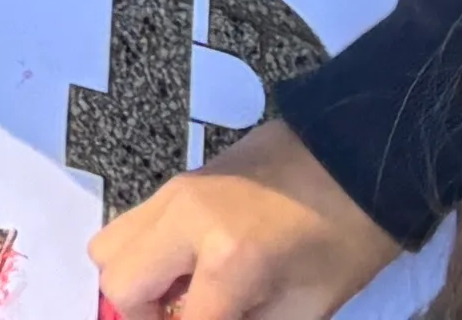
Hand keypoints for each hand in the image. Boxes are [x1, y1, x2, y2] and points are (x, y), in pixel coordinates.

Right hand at [88, 120, 403, 319]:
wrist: (353, 158)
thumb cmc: (346, 241)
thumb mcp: (311, 306)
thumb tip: (208, 318)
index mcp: (230, 260)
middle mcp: (184, 222)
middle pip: (121, 283)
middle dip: (146, 316)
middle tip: (183, 319)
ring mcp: (172, 194)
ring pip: (108, 247)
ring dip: (138, 284)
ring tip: (181, 297)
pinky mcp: (175, 181)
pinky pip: (132, 225)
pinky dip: (148, 258)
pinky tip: (190, 269)